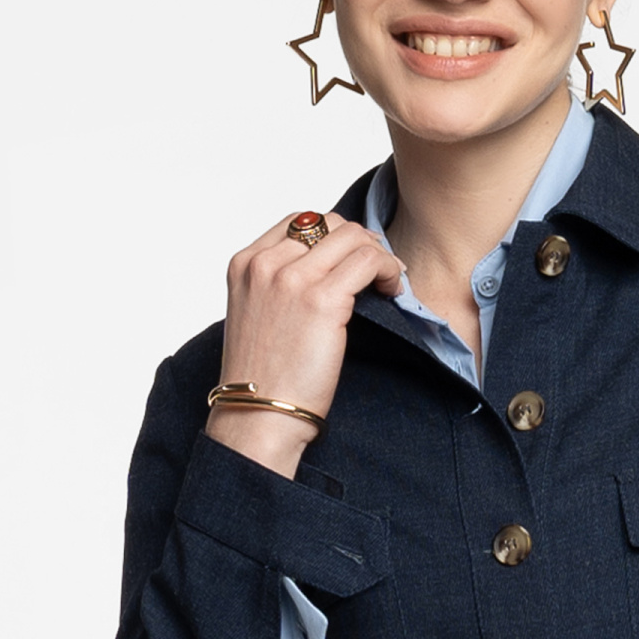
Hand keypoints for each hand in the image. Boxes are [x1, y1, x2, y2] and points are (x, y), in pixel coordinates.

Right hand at [207, 213, 405, 477]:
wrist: (256, 416)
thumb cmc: (263, 379)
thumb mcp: (258, 316)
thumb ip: (280, 286)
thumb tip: (329, 271)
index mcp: (244, 264)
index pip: (297, 222)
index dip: (333, 235)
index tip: (354, 256)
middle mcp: (264, 264)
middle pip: (327, 224)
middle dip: (359, 241)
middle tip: (378, 267)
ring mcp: (291, 279)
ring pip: (351, 237)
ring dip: (378, 254)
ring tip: (389, 280)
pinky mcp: (321, 300)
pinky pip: (368, 261)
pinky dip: (388, 268)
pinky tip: (393, 289)